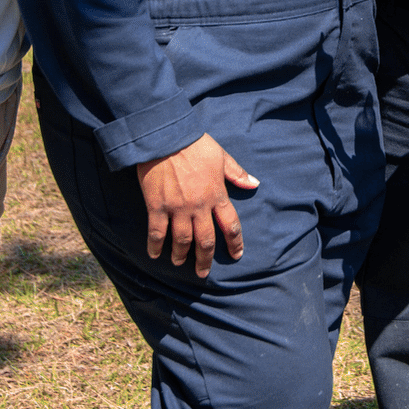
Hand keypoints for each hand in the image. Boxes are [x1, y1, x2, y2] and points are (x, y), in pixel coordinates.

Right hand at [135, 134, 257, 277]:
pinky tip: (154, 255)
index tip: (236, 255)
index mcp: (217, 194)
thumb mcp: (221, 156)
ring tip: (179, 263)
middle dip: (205, 259)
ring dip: (182, 255)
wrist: (166, 137)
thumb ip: (237, 173)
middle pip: (206, 240)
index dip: (234, 242)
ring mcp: (177, 208)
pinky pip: (157, 232)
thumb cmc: (195, 144)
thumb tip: (254, 183)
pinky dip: (155, 246)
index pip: (230, 224)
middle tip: (203, 272)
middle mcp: (199, 206)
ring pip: (182, 240)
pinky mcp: (157, 206)